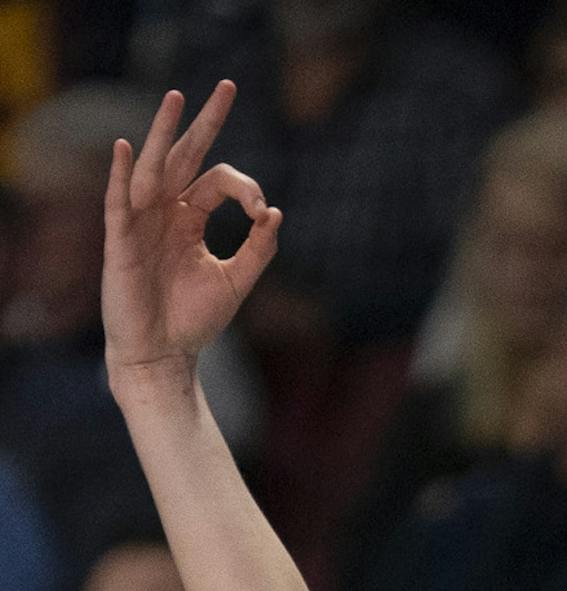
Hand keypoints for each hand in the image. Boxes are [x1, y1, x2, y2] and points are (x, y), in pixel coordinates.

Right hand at [103, 81, 280, 381]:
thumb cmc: (194, 322)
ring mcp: (141, 222)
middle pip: (185, 156)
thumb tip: (276, 213)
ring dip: (164, 133)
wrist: (163, 356)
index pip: (217, 181)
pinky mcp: (122, 241)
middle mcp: (165, 211)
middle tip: (228, 86)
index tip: (261, 213)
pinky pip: (119, 201)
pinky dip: (123, 175)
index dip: (245, 188)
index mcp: (191, 218)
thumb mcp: (236, 283)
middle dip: (205, 122)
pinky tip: (127, 149)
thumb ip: (259, 250)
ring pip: (154, 168)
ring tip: (176, 97)